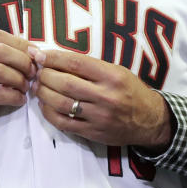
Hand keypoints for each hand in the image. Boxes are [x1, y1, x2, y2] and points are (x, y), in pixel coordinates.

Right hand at [0, 29, 35, 149]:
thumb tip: (28, 51)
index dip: (20, 43)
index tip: (35, 54)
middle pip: (0, 50)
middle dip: (23, 61)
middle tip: (33, 72)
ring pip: (0, 71)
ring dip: (20, 80)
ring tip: (26, 87)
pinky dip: (13, 97)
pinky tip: (18, 100)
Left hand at [32, 49, 173, 150]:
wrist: (150, 121)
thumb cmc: (131, 91)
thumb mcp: (117, 71)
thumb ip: (90, 67)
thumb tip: (57, 59)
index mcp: (112, 76)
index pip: (76, 63)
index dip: (53, 58)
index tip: (39, 54)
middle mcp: (106, 96)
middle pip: (66, 83)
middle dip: (45, 75)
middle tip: (36, 71)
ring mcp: (99, 116)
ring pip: (62, 103)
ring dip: (43, 93)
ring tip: (36, 86)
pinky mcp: (93, 133)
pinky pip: (64, 123)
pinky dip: (49, 113)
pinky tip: (44, 105)